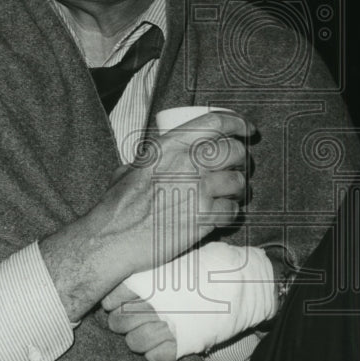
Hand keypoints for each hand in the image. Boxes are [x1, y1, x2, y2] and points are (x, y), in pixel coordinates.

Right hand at [40, 110, 252, 324]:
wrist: (112, 237)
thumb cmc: (117, 205)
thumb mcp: (133, 167)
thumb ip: (156, 157)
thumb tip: (168, 154)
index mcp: (170, 146)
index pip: (216, 123)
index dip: (238, 123)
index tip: (247, 130)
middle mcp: (188, 163)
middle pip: (235, 151)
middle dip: (242, 160)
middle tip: (238, 169)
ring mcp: (199, 191)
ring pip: (239, 182)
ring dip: (239, 190)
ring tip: (231, 196)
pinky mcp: (204, 218)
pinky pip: (233, 211)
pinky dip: (231, 214)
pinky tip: (221, 217)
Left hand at [104, 243, 276, 358]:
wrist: (250, 282)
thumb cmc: (215, 264)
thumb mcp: (180, 255)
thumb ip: (154, 266)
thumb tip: (132, 264)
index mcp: (149, 278)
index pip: (113, 297)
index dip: (116, 302)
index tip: (122, 302)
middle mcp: (154, 302)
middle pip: (119, 323)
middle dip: (125, 323)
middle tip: (138, 318)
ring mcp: (169, 325)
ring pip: (134, 343)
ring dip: (140, 340)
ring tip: (152, 332)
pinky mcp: (185, 345)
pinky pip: (157, 358)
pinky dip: (158, 354)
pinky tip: (166, 344)